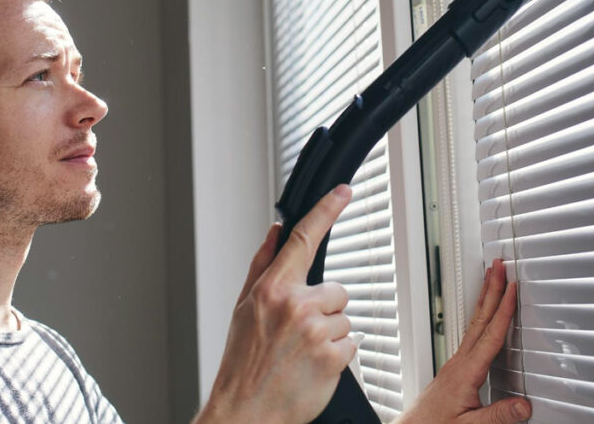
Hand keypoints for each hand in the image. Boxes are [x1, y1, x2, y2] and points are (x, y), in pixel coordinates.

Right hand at [195, 185, 355, 423]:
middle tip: (300, 333)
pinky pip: (351, 346)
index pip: (304, 238)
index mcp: (271, 289)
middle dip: (325, 309)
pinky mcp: (334, 357)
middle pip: (336, 290)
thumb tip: (275, 233)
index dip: (326, 210)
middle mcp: (295, 305)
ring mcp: (316, 331)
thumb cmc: (242, 362)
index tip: (342, 191)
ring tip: (302, 353)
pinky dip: (338, 358)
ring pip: (345, 319)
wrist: (245, 411)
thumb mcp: (244, 308)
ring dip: (331, 335)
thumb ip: (262, 266)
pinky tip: (313, 367)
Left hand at [395, 259, 530, 423]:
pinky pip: (472, 334)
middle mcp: (460, 362)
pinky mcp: (455, 368)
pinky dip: (482, 317)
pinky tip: (485, 315)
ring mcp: (456, 363)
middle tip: (498, 265)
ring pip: (474, 323)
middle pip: (480, 318)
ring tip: (492, 278)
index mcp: (467, 372)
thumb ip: (498, 416)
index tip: (512, 288)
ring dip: (485, 298)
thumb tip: (524, 405)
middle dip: (491, 289)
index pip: (490, 334)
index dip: (504, 309)